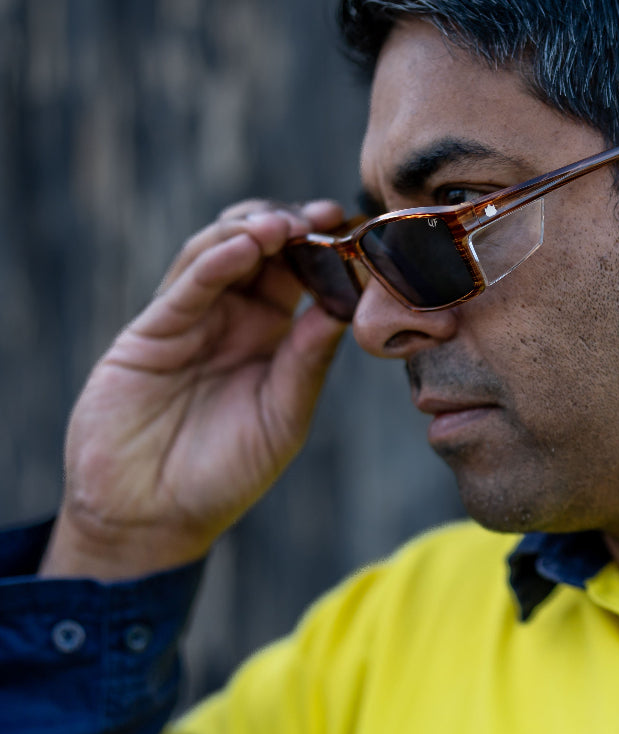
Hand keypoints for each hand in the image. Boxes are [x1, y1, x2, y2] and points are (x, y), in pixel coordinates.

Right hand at [41, 200, 346, 579]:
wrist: (153, 518)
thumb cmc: (227, 473)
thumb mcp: (283, 417)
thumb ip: (307, 362)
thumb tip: (345, 310)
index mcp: (270, 335)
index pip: (298, 274)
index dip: (323, 248)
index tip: (352, 229)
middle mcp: (231, 318)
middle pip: (260, 250)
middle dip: (290, 225)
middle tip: (322, 216)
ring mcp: (190, 321)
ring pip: (218, 254)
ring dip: (250, 232)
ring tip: (284, 225)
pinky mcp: (150, 334)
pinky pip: (184, 289)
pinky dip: (212, 263)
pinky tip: (240, 247)